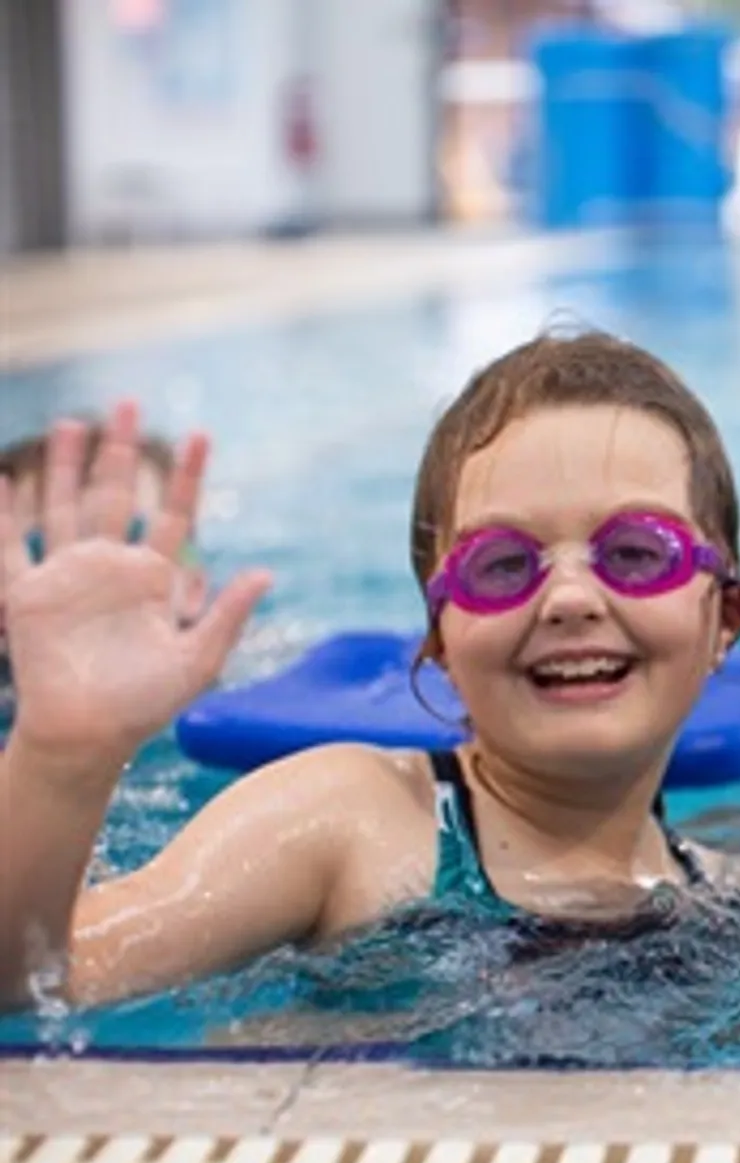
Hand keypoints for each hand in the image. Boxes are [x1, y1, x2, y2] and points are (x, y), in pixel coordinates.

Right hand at [0, 404, 269, 766]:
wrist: (88, 735)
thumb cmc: (144, 706)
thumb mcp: (198, 659)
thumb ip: (227, 614)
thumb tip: (266, 572)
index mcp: (153, 580)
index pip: (175, 514)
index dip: (188, 476)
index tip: (202, 435)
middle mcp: (110, 569)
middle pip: (116, 495)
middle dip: (122, 451)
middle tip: (129, 404)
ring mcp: (67, 577)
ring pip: (66, 506)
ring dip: (67, 466)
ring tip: (75, 422)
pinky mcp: (28, 597)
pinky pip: (10, 547)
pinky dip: (5, 514)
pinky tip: (4, 479)